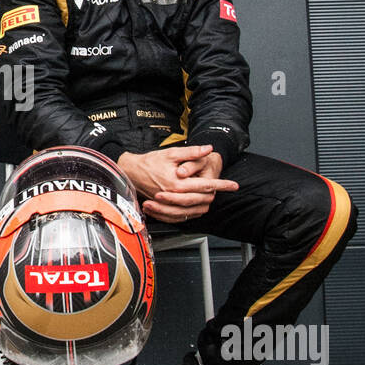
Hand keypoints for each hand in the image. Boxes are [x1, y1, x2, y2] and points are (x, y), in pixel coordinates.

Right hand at [116, 144, 238, 222]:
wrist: (130, 172)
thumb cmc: (149, 162)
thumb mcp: (171, 153)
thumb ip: (191, 152)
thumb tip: (208, 148)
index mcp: (177, 183)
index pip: (206, 185)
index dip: (222, 185)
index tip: (234, 185)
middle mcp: (173, 196)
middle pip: (202, 200)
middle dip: (215, 194)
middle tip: (224, 188)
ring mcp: (168, 204)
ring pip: (193, 210)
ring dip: (205, 204)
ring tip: (212, 196)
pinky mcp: (163, 208)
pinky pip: (181, 216)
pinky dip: (192, 212)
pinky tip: (197, 206)